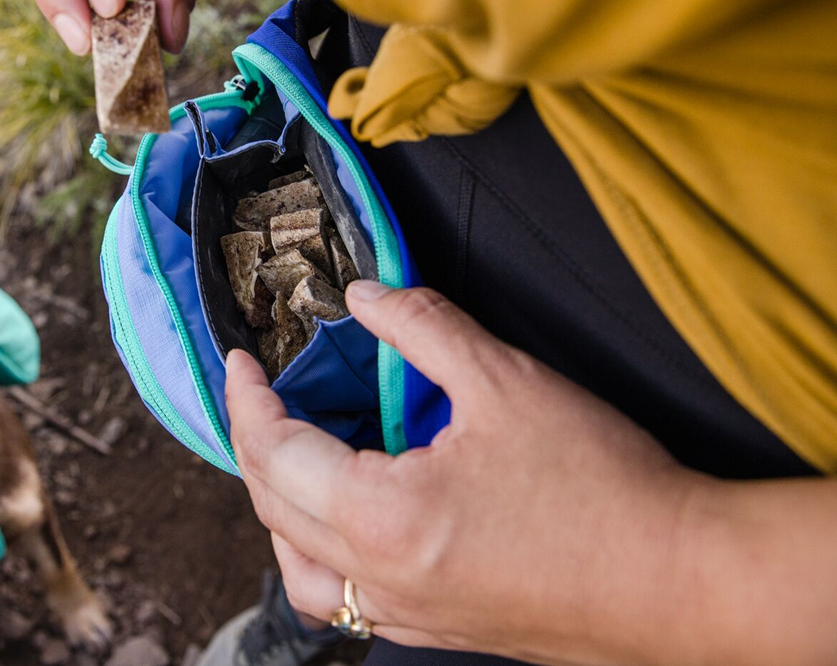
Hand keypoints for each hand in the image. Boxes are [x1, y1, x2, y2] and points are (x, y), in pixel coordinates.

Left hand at [227, 282, 708, 665]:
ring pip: (297, 568)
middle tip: (259, 393)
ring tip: (291, 456)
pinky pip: (341, 599)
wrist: (680, 581)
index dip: (247, 398)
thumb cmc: (602, 488)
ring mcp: (405, 613)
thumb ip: (421, 327)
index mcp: (381, 518)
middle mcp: (378, 577)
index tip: (241, 361)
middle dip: (253, 442)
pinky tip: (346, 518)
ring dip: (277, 508)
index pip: (274, 452)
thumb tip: (364, 295)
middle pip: (273, 508)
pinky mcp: (435, 628)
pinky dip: (319, 553)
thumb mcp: (504, 381)